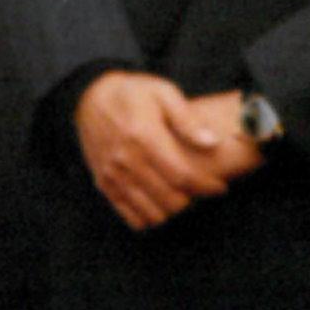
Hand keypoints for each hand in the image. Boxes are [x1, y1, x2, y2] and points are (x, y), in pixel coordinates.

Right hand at [73, 71, 260, 232]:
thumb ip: (187, 119)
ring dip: (173, 209)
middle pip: (170, 199)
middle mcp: (126, 159)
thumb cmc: (133, 93)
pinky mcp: (104, 184)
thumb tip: (212, 143)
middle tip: (200, 189)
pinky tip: (160, 202)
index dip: (206, 186)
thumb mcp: (162, 92)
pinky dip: (150, 217)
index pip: (182, 175)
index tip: (219, 187)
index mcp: (143, 136)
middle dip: (193, 199)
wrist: (90, 97)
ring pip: (152, 213)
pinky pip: (132, 217)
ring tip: (181, 194)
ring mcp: (113, 175)